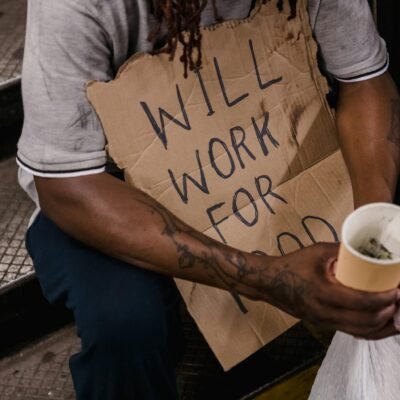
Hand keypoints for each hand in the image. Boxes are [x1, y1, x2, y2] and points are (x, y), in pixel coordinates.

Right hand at [252, 243, 399, 339]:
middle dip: (390, 312)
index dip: (386, 298)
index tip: (398, 290)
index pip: (363, 302)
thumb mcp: (317, 252)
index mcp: (324, 293)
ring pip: (362, 332)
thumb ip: (342, 251)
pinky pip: (353, 333)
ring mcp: (325, 322)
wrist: (270, 283)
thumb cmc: (292, 265)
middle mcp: (325, 313)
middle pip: (367, 321)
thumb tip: (366, 250)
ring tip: (396, 313)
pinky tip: (380, 323)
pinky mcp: (324, 325)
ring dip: (383, 325)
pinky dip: (371, 331)